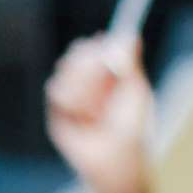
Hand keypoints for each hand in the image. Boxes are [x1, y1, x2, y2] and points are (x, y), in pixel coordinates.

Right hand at [44, 33, 158, 192]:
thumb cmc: (132, 128)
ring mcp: (70, 97)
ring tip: (97, 108)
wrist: (116, 158)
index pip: (92, 48)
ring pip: (64, 70)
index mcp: (105, 76)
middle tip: (102, 70)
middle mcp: (86, 83)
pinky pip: (56, 91)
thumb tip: (131, 35)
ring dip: (83, 85)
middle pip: (75, 53)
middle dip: (87, 60)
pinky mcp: (57, 113)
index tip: (103, 46)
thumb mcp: (135, 90)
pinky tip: (84, 116)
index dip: (95, 45)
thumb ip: (130, 62)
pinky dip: (73, 100)